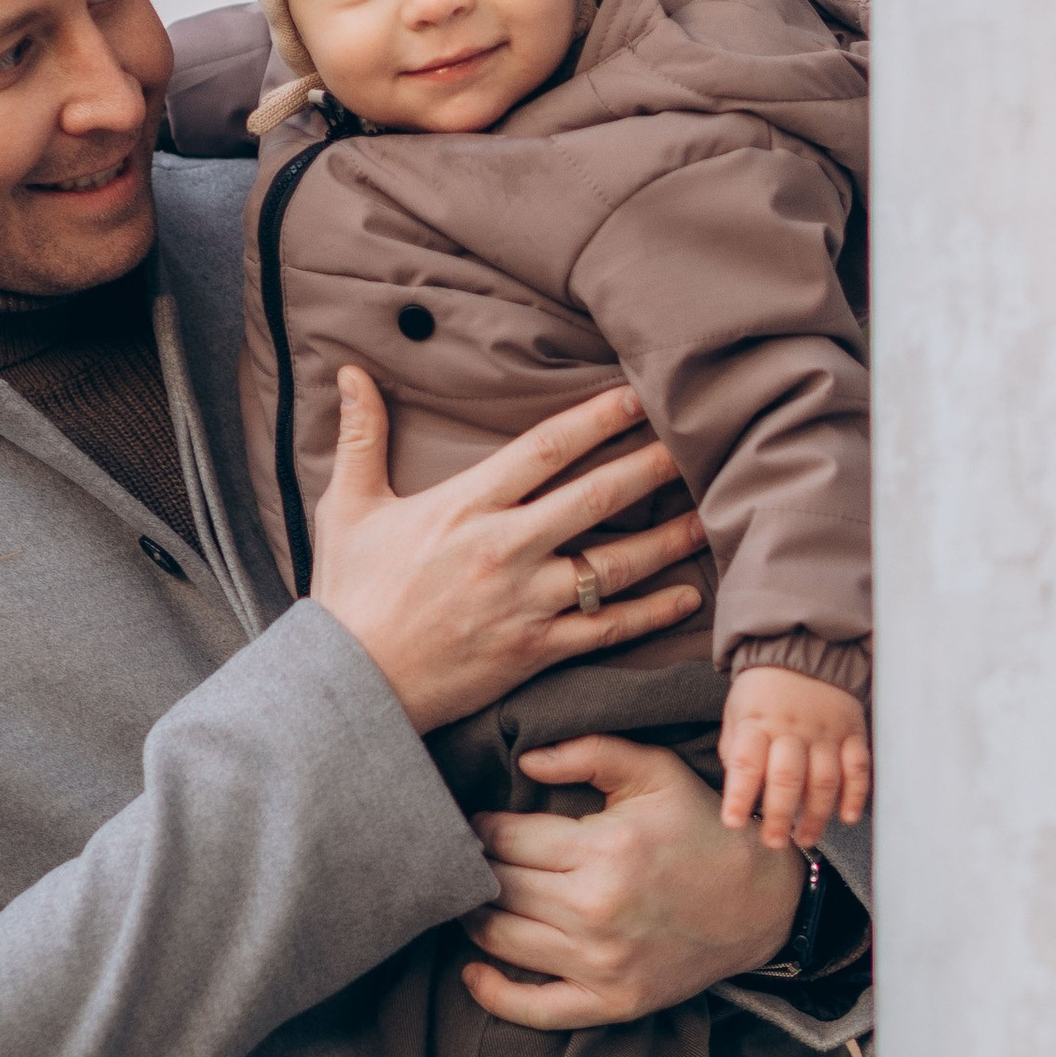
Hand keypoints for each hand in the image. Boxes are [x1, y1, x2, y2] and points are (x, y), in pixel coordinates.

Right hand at [310, 370, 706, 734]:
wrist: (351, 684)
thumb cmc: (349, 595)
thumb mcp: (348, 508)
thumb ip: (360, 437)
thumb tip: (349, 372)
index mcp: (465, 507)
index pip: (545, 449)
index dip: (597, 418)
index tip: (637, 396)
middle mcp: (505, 550)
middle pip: (597, 497)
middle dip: (651, 467)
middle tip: (695, 443)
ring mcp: (526, 603)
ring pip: (615, 564)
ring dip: (668, 539)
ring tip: (708, 515)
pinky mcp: (536, 650)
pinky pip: (607, 628)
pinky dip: (651, 613)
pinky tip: (686, 596)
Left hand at [461, 736, 807, 1028]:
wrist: (765, 902)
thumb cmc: (704, 828)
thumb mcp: (656, 772)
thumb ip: (589, 751)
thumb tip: (524, 761)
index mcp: (604, 848)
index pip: (505, 838)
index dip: (482, 827)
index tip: (479, 823)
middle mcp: (596, 910)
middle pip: (499, 886)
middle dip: (478, 868)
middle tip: (472, 859)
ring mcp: (602, 963)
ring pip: (502, 939)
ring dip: (476, 917)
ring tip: (476, 899)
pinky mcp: (612, 1002)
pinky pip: (533, 1009)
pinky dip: (493, 993)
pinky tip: (474, 971)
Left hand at [719, 664, 870, 847]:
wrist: (803, 652)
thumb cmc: (762, 694)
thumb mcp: (736, 714)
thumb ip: (736, 753)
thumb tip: (741, 796)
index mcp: (757, 723)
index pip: (746, 763)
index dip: (739, 795)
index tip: (734, 822)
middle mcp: (792, 729)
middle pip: (788, 777)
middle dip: (781, 815)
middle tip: (775, 843)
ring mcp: (825, 731)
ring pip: (824, 779)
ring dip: (816, 815)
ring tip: (805, 838)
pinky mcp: (852, 732)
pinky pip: (858, 767)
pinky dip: (855, 794)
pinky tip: (846, 817)